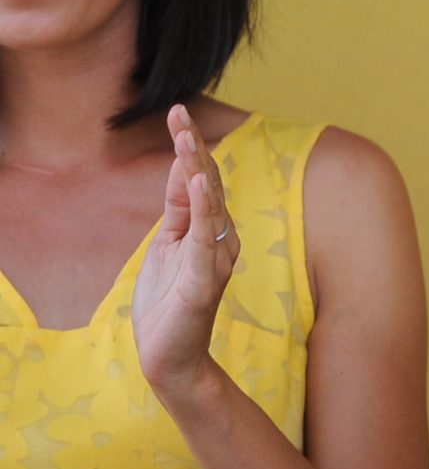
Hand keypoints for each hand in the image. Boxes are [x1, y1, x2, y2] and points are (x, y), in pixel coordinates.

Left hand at [132, 104, 240, 400]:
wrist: (170, 356)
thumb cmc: (168, 304)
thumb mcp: (167, 246)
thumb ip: (180, 210)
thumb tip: (188, 168)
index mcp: (209, 228)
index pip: (200, 178)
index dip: (188, 146)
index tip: (176, 114)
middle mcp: (220, 236)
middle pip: (208, 181)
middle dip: (192, 145)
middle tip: (178, 112)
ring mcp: (216, 255)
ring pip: (209, 201)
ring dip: (197, 167)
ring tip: (185, 138)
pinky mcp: (206, 275)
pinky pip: (206, 234)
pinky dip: (206, 205)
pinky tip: (202, 180)